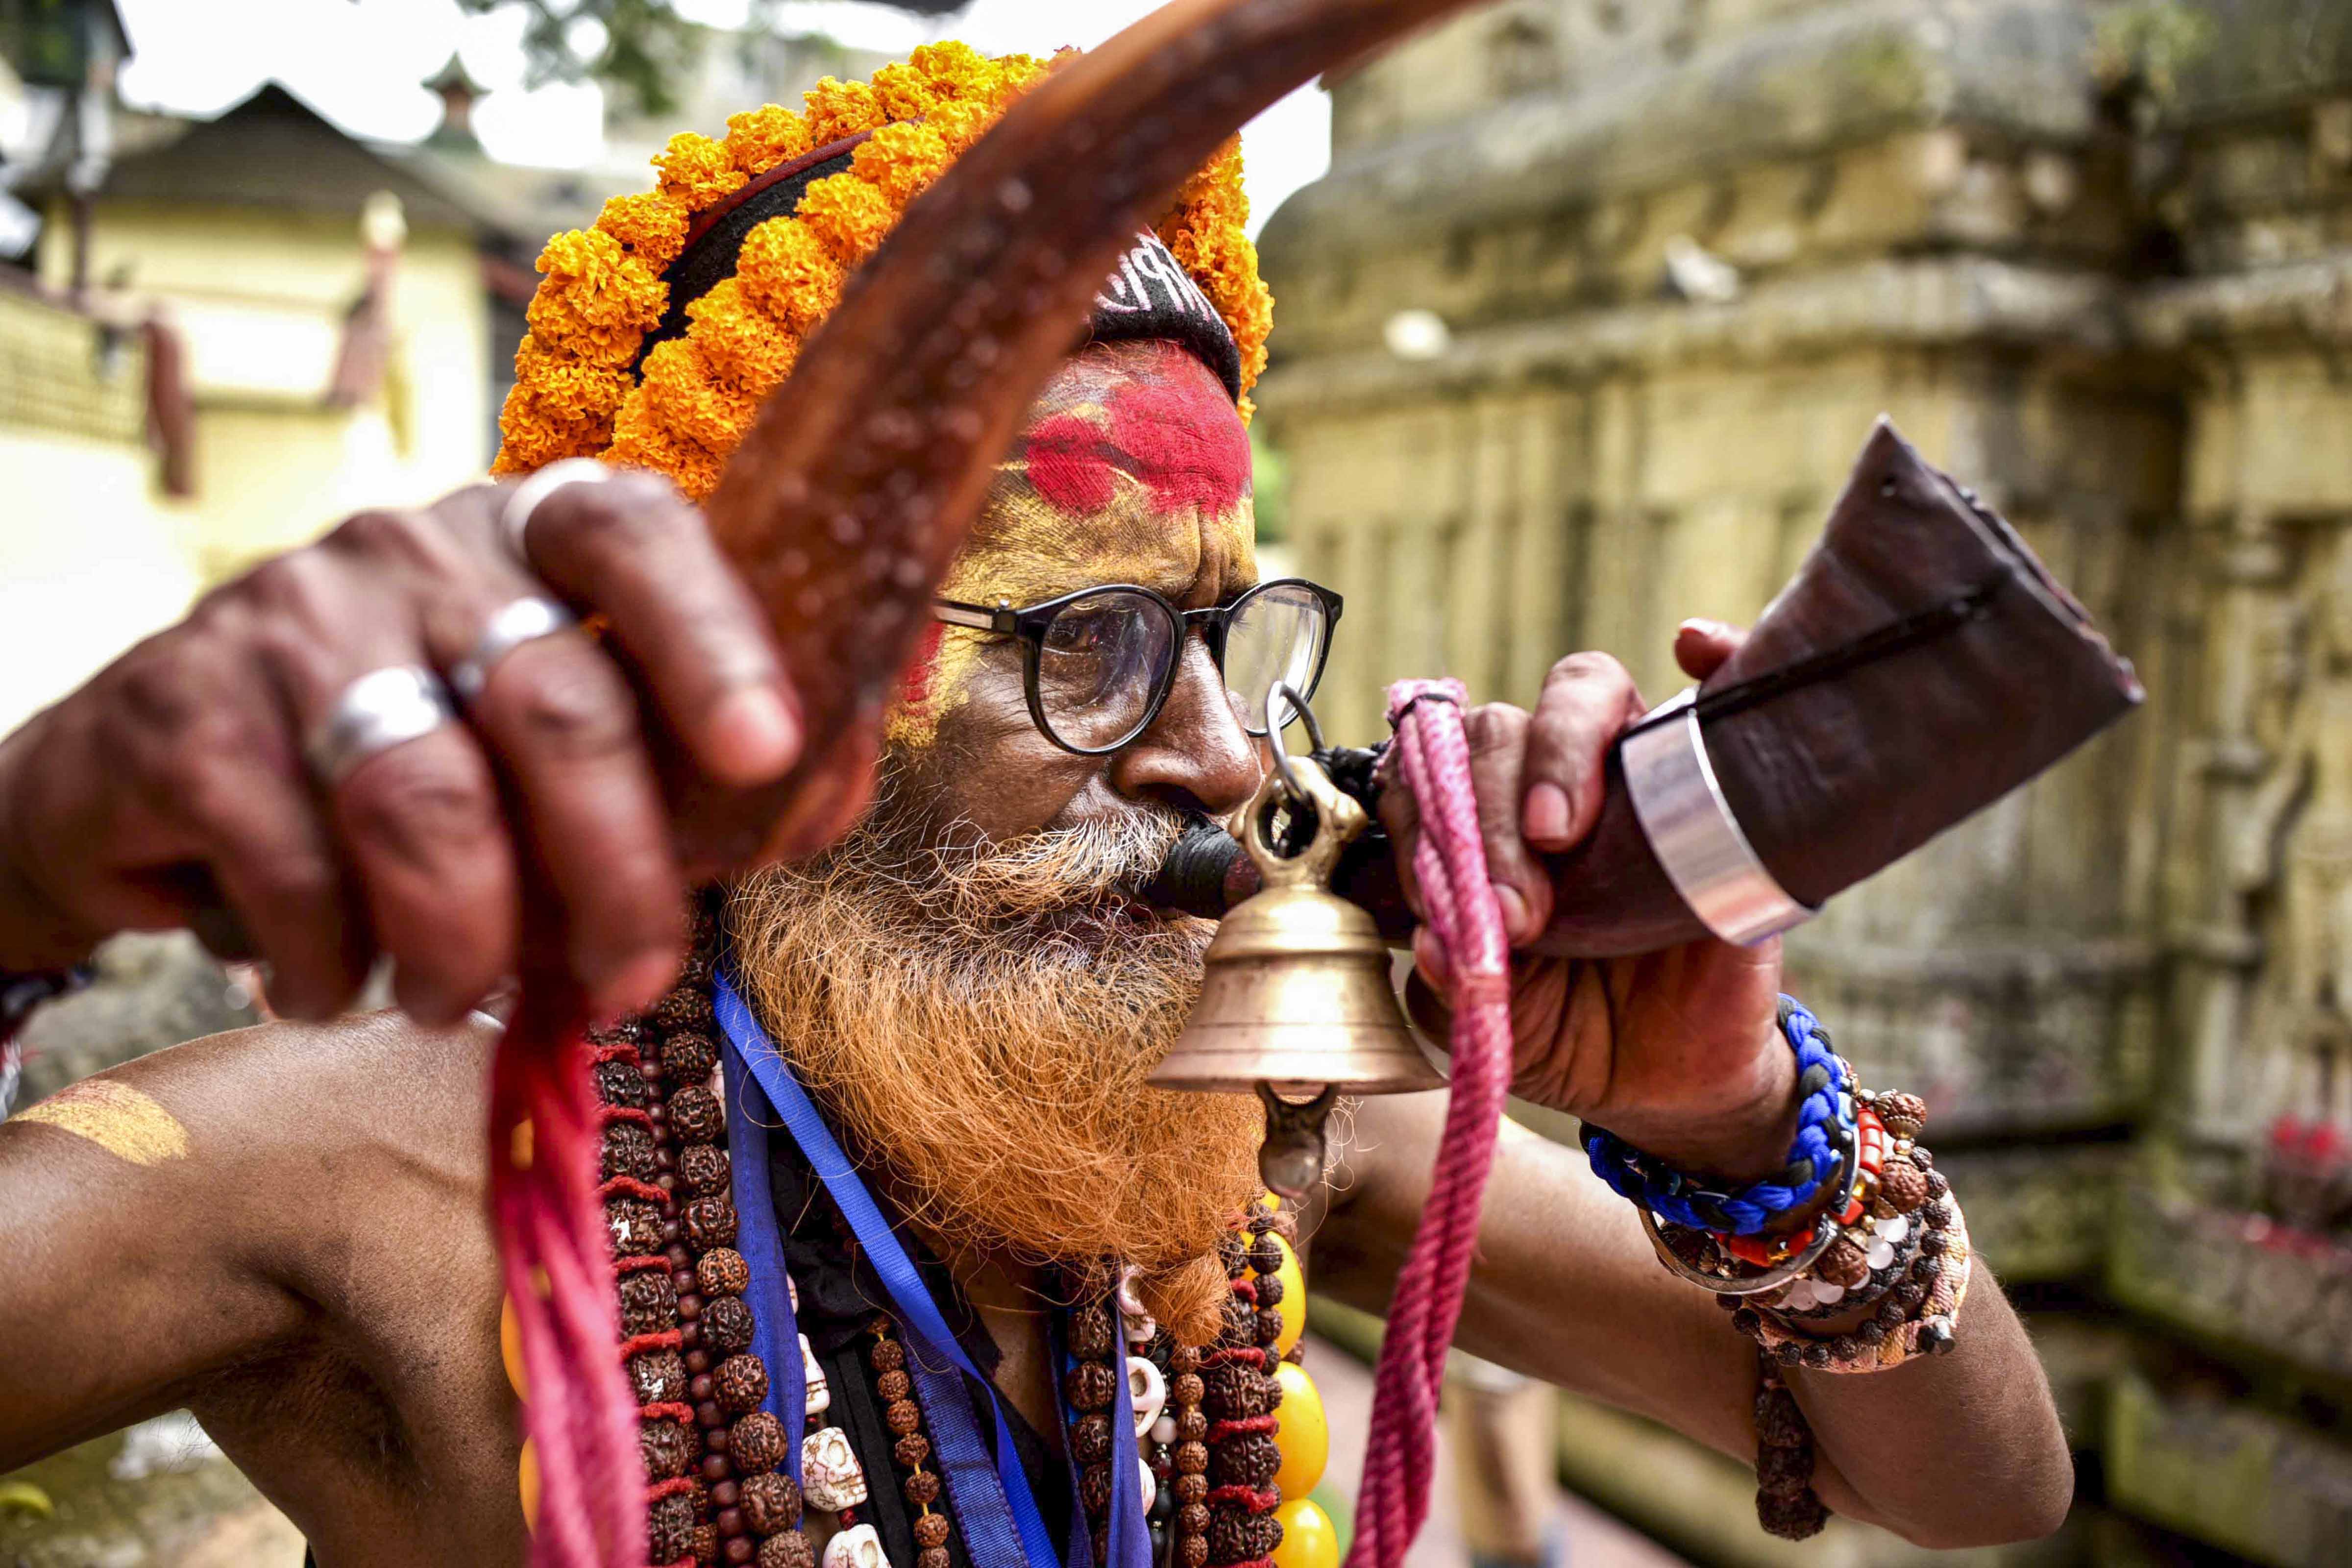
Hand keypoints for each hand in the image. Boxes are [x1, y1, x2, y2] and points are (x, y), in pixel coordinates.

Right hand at [0, 472, 803, 1024]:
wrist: (140, 780)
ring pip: (430, 803)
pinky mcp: (187, 711)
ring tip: (451, 998)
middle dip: (617, 877)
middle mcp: (416, 547)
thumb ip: (679, 763)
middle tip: (629, 982)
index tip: (766, 752)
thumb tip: (822, 804)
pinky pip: (300, 869)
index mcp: (529, 535)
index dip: (714, 643)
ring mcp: (294, 616)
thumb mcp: (545, 744)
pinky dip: (335, 963)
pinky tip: (336, 983)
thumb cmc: (407, 765)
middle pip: (557, 706)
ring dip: (466, 942)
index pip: (638, 535)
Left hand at [1380, 621, 1795, 1180]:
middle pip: (1497, 729)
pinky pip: (1715, 689)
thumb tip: (1432, 932)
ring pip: (1583, 691)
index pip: (1426, 767)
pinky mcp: (1714, 781)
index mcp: (1474, 823)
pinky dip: (1714, 653)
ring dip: (1559, 748)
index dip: (1419, 813)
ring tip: (1558, 832)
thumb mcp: (1482, 1014)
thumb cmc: (1561, 1028)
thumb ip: (1445, 974)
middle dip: (1487, 811)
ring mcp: (1630, 773)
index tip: (1436, 889)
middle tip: (1515, 908)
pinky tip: (1697, 654)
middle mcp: (1545, 782)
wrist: (1664, 1080)